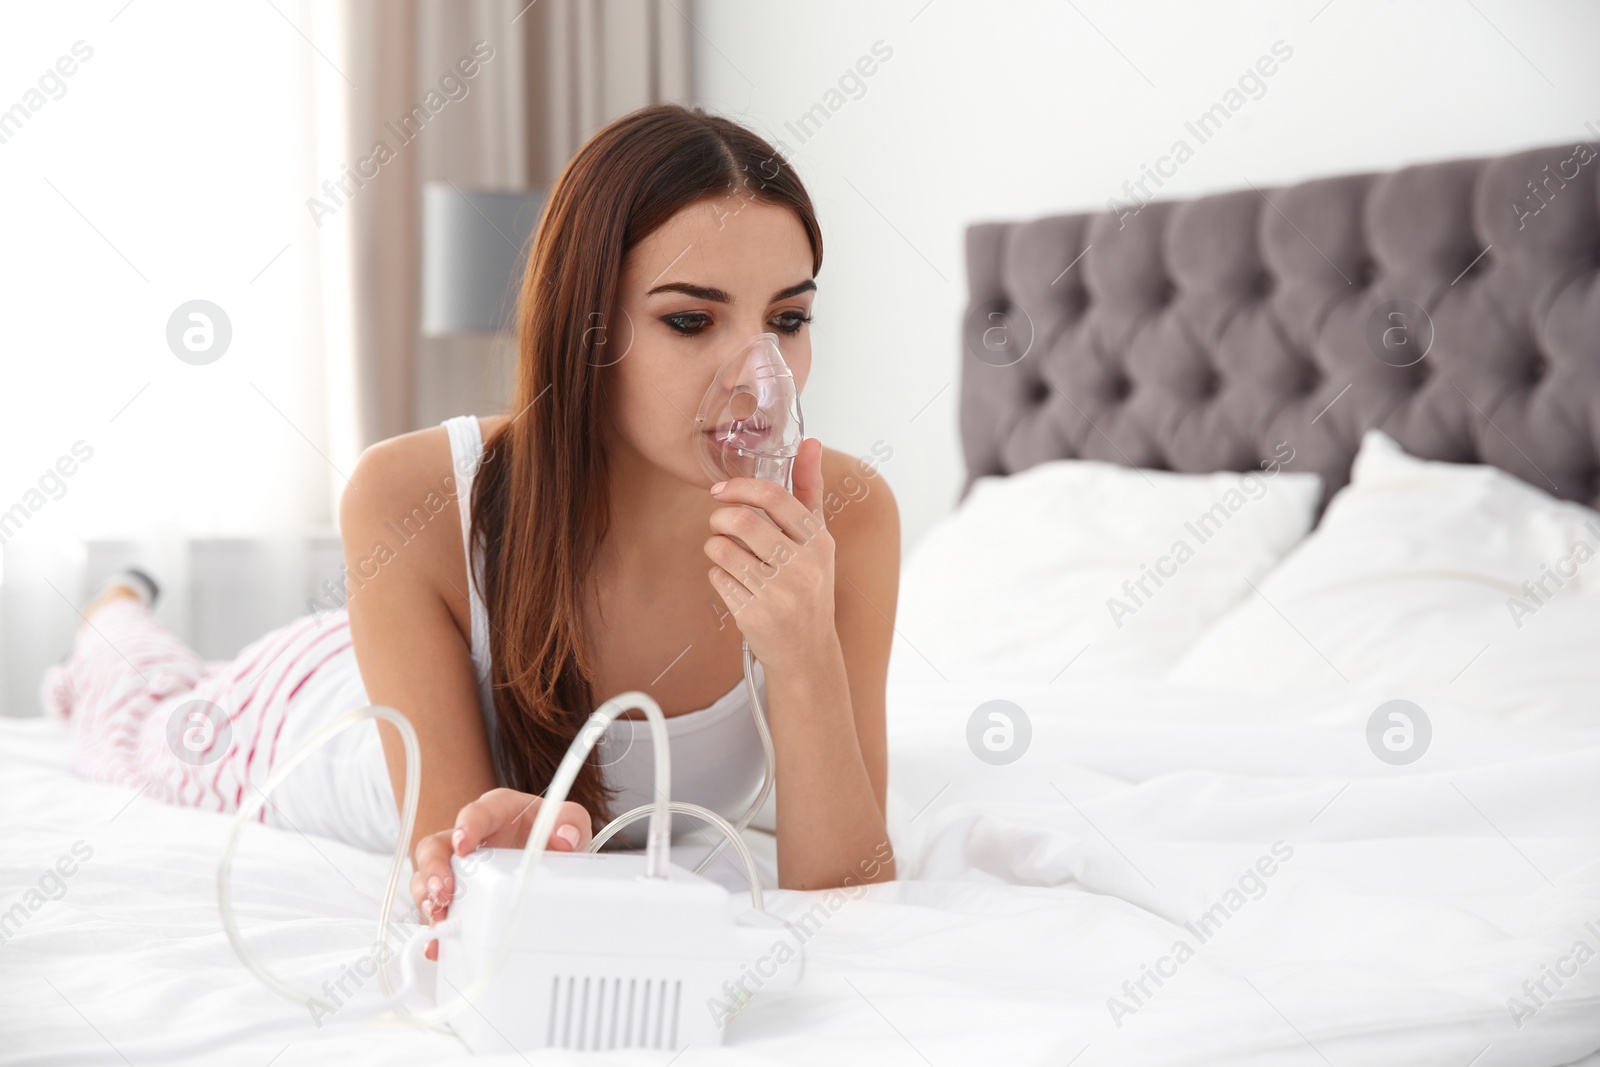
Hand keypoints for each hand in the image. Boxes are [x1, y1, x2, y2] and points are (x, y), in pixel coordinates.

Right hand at [411, 787, 592, 960]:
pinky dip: (436, 930)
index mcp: (496, 813)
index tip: (463, 844)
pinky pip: (437, 911)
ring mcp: (460, 868)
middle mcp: (471, 839)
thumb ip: (570, 821)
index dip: (467, 826)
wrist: (555, 859)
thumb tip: (565, 837)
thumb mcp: (568, 822)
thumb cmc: (553, 833)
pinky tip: (439, 945)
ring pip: (427, 878)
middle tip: (445, 890)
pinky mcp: (459, 896)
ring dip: (427, 899)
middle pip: (436, 847)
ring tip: (440, 916)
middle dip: (435, 869)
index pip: (476, 812)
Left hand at [704, 437, 835, 669]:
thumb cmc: (809, 586)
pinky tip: (733, 582)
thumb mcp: (817, 540)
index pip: (775, 497)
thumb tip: (810, 442)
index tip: (721, 490)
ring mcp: (778, 593)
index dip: (741, 487)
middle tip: (719, 523)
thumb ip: (809, 490)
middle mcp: (802, 566)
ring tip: (724, 552)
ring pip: (721, 549)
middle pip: (742, 521)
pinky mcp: (753, 614)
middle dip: (719, 517)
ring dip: (714, 546)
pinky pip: (716, 578)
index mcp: (818, 542)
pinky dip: (717, 575)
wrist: (807, 651)